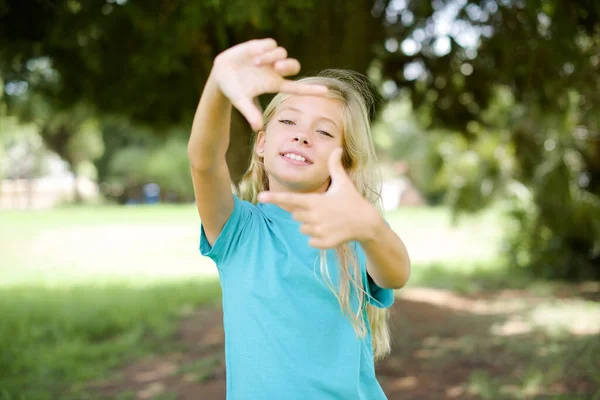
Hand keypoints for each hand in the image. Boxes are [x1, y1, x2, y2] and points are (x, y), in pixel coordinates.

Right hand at [211, 38, 327, 130]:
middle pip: (293, 66)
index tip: (327, 90)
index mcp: (274, 84)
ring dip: (270, 57)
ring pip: (281, 52)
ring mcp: (269, 58)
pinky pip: (270, 44)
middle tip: (277, 67)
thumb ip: (250, 113)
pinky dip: (264, 49)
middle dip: (288, 65)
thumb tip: (257, 128)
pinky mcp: (260, 46)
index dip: (311, 89)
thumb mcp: (241, 102)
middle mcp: (275, 71)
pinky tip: (252, 55)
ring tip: (254, 63)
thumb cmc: (234, 92)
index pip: (297, 88)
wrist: (221, 75)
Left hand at [257, 148, 382, 248]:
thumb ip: (335, 167)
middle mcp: (314, 217)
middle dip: (304, 212)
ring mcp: (319, 231)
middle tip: (321, 209)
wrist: (367, 223)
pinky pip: (310, 240)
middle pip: (295, 215)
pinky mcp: (323, 243)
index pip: (290, 200)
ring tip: (328, 220)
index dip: (274, 198)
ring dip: (311, 225)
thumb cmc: (353, 200)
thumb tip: (337, 148)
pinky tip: (331, 231)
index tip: (260, 197)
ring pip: (302, 228)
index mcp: (315, 201)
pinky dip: (318, 237)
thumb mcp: (343, 183)